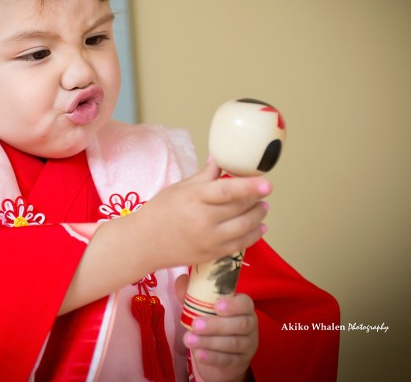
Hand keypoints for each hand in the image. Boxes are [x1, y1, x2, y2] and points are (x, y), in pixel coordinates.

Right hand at [136, 161, 270, 268]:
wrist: (143, 243)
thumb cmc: (159, 212)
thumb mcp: (179, 188)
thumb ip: (204, 175)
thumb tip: (221, 158)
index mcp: (194, 198)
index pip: (226, 191)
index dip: (249, 187)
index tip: (267, 183)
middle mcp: (203, 219)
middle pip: (240, 207)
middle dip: (256, 198)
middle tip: (263, 191)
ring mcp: (209, 239)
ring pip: (245, 227)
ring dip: (259, 216)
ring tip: (263, 207)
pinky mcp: (212, 254)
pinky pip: (241, 245)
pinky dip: (254, 235)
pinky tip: (260, 227)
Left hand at [176, 274, 257, 381]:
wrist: (217, 354)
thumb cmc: (211, 321)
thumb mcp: (202, 306)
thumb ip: (192, 292)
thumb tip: (181, 281)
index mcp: (243, 307)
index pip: (245, 303)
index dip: (233, 305)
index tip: (216, 306)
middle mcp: (250, 325)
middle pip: (240, 324)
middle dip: (216, 325)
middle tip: (195, 324)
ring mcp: (248, 345)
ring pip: (233, 343)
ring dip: (209, 342)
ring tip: (188, 339)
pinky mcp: (240, 362)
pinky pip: (228, 360)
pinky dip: (212, 357)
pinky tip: (198, 354)